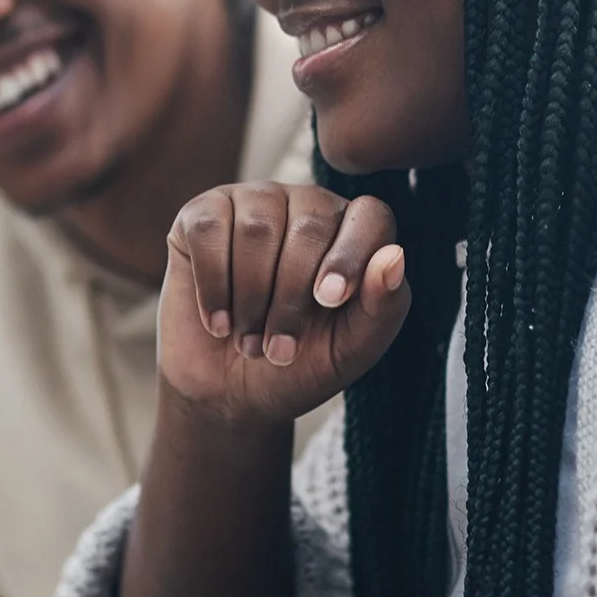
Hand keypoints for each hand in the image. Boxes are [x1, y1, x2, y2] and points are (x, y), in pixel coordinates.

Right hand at [161, 183, 409, 425]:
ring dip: (251, 299)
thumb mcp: (351, 350)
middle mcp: (306, 206)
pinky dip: (213, 285)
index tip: (327, 301)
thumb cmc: (299, 366)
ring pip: (256, 229)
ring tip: (248, 340)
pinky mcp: (202, 214)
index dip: (350, 256)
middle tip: (279, 349)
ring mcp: (252, 203)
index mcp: (353, 232)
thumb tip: (394, 256)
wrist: (228, 393)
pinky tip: (217, 320)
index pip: (370, 217)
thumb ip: (384, 307)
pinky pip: (209, 230)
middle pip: (308, 226)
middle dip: (291, 299)